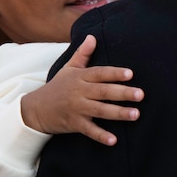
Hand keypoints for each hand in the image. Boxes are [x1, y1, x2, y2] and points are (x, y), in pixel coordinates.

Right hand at [20, 35, 142, 145]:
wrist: (35, 109)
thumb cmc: (57, 87)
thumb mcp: (68, 68)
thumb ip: (82, 54)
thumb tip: (92, 36)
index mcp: (80, 77)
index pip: (99, 73)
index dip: (114, 73)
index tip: (130, 74)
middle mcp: (79, 92)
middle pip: (103, 92)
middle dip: (122, 93)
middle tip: (141, 94)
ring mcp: (76, 108)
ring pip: (100, 110)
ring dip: (118, 113)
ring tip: (136, 114)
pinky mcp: (73, 124)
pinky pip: (89, 130)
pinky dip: (101, 135)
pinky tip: (114, 140)